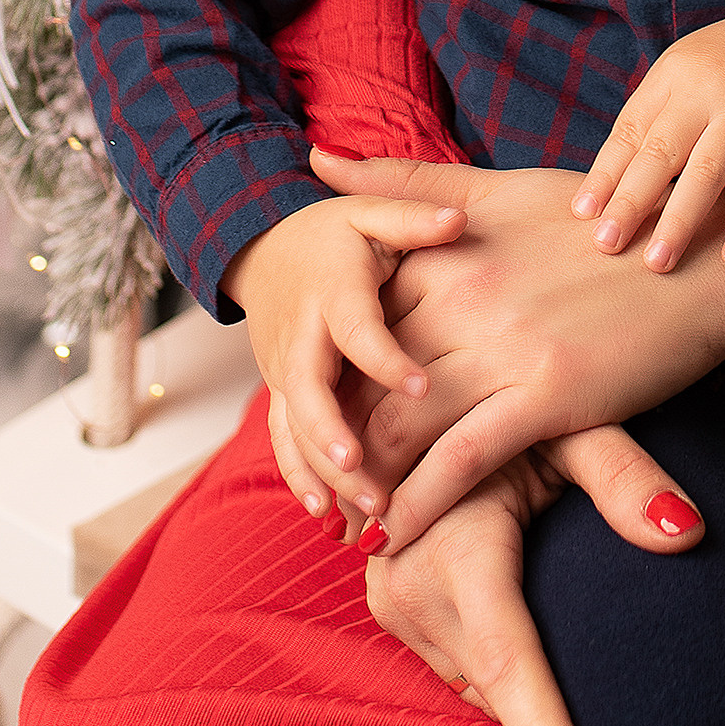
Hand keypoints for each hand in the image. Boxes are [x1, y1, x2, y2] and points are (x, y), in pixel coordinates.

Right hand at [221, 183, 465, 512]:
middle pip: (311, 392)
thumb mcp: (371, 213)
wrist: (265, 247)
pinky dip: (300, 475)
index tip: (423, 386)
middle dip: (338, 439)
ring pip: (295, 428)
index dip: (385, 359)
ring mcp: (284, 369)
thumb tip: (458, 221)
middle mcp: (301, 335)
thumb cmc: (336, 232)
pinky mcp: (279, 391)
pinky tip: (326, 512)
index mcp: (331, 290)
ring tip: (366, 512)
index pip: (356, 329)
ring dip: (324, 472)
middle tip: (374, 479)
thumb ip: (412, 219)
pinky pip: (283, 438)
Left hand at [313, 148, 724, 541]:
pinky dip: (419, 505)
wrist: (701, 257)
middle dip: (324, 433)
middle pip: (362, 376)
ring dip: (359, 480)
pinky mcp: (548, 394)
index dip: (317, 365)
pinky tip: (396, 537)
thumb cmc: (603, 221)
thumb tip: (315, 158)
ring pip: (399, 423)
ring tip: (337, 517)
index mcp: (448, 249)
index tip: (298, 403)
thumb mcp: (501, 190)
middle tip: (303, 481)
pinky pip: (462, 461)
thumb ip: (406, 185)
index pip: (352, 314)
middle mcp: (464, 294)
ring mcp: (504, 345)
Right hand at [363, 424, 705, 725]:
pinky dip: (495, 659)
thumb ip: (626, 476)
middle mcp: (406, 576)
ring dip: (519, 679)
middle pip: (495, 682)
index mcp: (452, 539)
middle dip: (548, 718)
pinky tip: (524, 615)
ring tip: (563, 612)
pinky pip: (456, 659)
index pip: (507, 660)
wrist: (434, 388)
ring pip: (474, 678)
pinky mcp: (388, 601)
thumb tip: (688, 531)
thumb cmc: (523, 399)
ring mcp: (388, 592)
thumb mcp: (576, 423)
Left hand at [571, 0, 724, 271]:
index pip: (631, 129)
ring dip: (680, 219)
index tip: (582, 215)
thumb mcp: (687, 70)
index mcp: (675, 73)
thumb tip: (607, 183)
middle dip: (630, 201)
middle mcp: (708, 89)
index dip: (605, 173)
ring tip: (657, 263)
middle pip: (661, 151)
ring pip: (709, 171)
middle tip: (605, 246)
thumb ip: (654, 116)